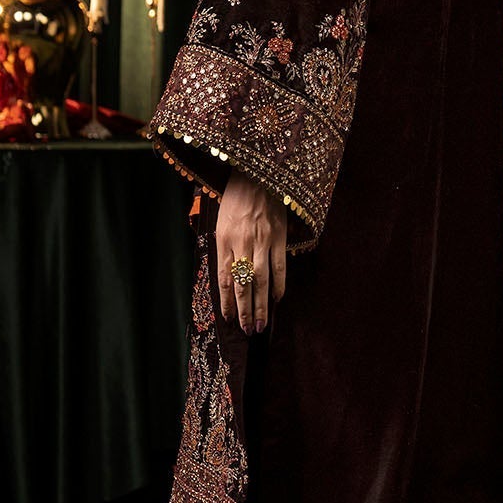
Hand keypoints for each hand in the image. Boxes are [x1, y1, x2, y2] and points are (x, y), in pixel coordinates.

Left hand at [216, 166, 287, 333]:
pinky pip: (279, 266)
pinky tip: (277, 299)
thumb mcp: (223, 220)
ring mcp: (261, 240)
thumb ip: (225, 247)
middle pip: (242, 284)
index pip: (224, 278)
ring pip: (260, 280)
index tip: (228, 318)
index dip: (226, 301)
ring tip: (260, 324)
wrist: (258, 172)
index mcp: (223, 238)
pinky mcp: (278, 236)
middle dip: (243, 310)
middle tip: (246, 330)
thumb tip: (228, 275)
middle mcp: (241, 242)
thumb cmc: (238, 196)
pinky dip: (278, 285)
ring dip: (260, 305)